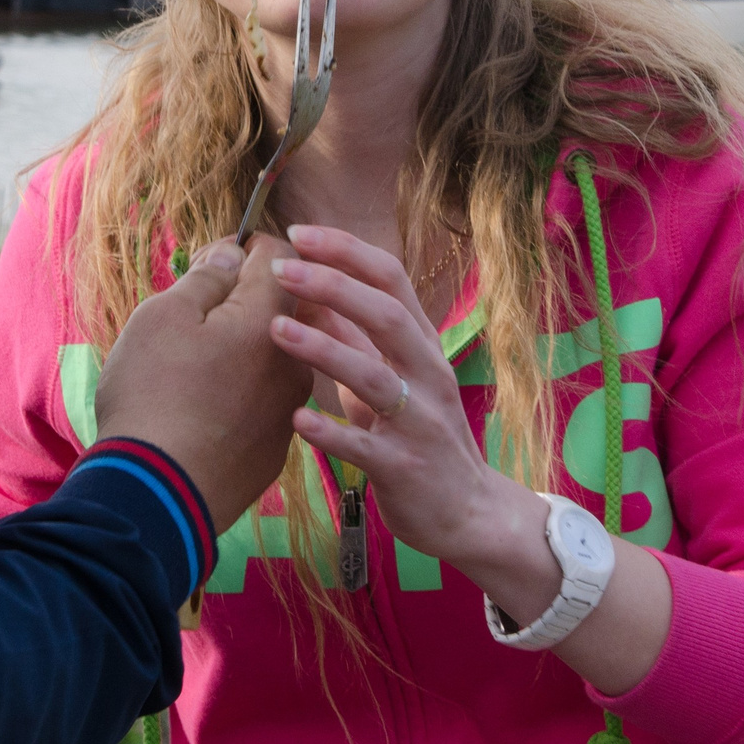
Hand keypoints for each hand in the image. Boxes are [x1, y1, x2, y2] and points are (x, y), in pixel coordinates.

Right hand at [94, 234, 311, 528]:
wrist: (159, 494)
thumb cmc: (152, 395)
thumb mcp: (163, 317)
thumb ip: (206, 278)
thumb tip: (231, 257)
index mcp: (270, 318)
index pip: (280, 254)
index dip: (242, 247)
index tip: (208, 263)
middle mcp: (295, 360)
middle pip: (280, 307)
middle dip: (242, 299)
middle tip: (193, 315)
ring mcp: (289, 408)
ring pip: (273, 356)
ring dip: (242, 347)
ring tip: (192, 365)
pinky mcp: (276, 447)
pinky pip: (264, 401)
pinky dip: (241, 391)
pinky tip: (202, 407)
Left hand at [268, 227, 547, 588]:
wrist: (467, 511)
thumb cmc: (419, 435)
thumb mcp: (390, 377)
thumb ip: (354, 338)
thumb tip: (309, 290)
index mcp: (422, 344)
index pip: (391, 279)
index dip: (346, 252)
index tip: (298, 232)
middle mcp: (428, 374)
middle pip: (386, 315)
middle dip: (334, 285)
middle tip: (282, 267)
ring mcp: (420, 422)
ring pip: (375, 376)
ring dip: (324, 349)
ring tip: (276, 329)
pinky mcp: (406, 468)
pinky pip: (365, 446)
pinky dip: (330, 431)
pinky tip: (296, 418)